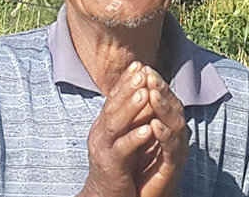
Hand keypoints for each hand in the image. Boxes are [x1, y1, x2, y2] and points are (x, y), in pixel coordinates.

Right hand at [80, 62, 153, 196]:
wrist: (105, 195)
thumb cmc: (118, 164)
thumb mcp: (121, 135)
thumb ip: (128, 116)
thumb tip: (143, 91)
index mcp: (104, 123)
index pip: (114, 97)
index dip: (126, 81)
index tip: (139, 64)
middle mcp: (100, 133)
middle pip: (113, 106)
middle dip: (128, 88)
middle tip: (142, 71)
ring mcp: (103, 149)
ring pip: (115, 124)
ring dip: (131, 108)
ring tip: (144, 93)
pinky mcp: (111, 166)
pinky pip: (122, 150)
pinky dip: (135, 138)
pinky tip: (148, 129)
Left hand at [136, 66, 188, 196]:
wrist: (141, 193)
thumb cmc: (140, 161)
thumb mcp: (138, 131)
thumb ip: (138, 111)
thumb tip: (131, 82)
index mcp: (167, 123)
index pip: (163, 97)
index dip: (154, 82)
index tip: (142, 66)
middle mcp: (176, 133)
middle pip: (173, 105)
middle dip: (161, 89)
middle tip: (149, 74)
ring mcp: (177, 148)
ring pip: (176, 123)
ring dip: (163, 108)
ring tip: (152, 94)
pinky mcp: (174, 166)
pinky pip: (172, 148)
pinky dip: (165, 135)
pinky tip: (155, 125)